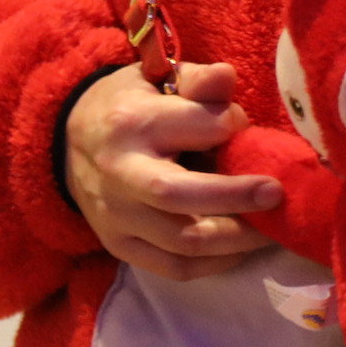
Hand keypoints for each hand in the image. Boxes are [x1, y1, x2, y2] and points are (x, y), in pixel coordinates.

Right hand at [64, 59, 284, 280]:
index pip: (201, 125)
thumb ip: (197, 80)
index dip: (233, 125)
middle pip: (182, 195)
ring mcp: (117, 215)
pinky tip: (238, 248)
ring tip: (269, 227)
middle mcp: (121, 171)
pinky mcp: (119, 246)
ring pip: (184, 241)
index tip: (243, 127)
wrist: (69, 142)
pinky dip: (214, 263)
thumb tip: (228, 77)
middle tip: (277, 193)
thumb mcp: (156, 79)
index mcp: (133, 121)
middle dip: (237, 196)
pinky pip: (174, 268)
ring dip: (236, 239)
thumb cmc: (129, 105)